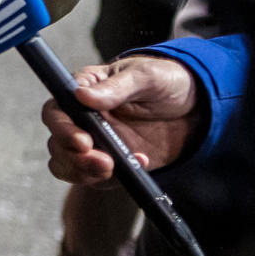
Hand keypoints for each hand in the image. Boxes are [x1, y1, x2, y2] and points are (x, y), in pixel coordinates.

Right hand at [42, 55, 201, 185]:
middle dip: (74, 158)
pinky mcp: (113, 162)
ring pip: (69, 165)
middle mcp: (84, 118)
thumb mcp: (147, 76)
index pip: (56, 111)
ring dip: (84, 172)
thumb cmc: (168, 81)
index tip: (82, 141)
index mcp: (85, 91)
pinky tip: (140, 162)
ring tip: (113, 168)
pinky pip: (97, 178)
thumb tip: (83, 96)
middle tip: (102, 162)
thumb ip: (116, 88)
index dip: (62, 129)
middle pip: (57, 143)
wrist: (198, 107)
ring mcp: (97, 142)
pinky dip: (112, 179)